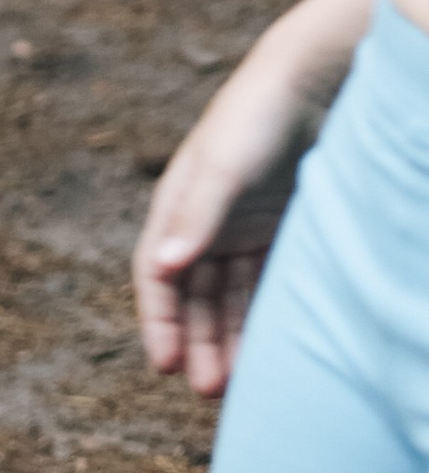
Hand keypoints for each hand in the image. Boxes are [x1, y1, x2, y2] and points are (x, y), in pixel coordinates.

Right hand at [133, 48, 320, 397]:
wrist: (315, 82)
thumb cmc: (257, 118)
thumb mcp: (222, 167)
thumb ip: (194, 217)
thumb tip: (162, 269)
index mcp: (176, 203)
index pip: (157, 274)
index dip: (158, 320)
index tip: (165, 365)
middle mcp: (205, 221)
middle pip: (192, 294)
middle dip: (195, 342)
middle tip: (205, 390)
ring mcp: (243, 228)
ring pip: (228, 298)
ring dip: (226, 338)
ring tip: (232, 385)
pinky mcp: (279, 232)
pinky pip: (262, 287)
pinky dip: (259, 319)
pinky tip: (266, 351)